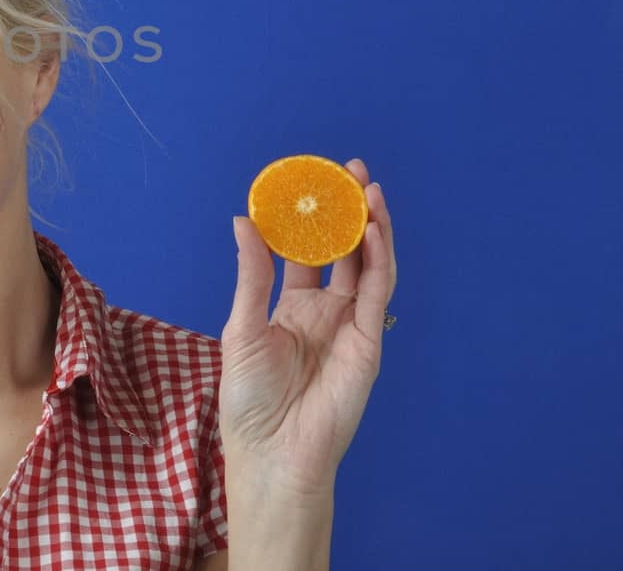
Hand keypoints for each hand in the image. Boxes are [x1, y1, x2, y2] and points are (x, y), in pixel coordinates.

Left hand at [218, 157, 397, 495]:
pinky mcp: (368, 343)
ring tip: (368, 188)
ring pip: (368, 266)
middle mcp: (325, 312)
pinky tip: (373, 230)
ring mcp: (350, 326)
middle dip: (348, 212)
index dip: (309, 219)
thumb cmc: (249, 399)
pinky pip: (378, 294)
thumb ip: (252, 274)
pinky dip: (380, 261)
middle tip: (349, 170)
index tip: (308, 182)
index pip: (306, 253)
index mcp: (292, 308)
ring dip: (371, 227)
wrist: (272, 452)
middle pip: (344, 251)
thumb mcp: (242, 327)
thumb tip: (243, 220)